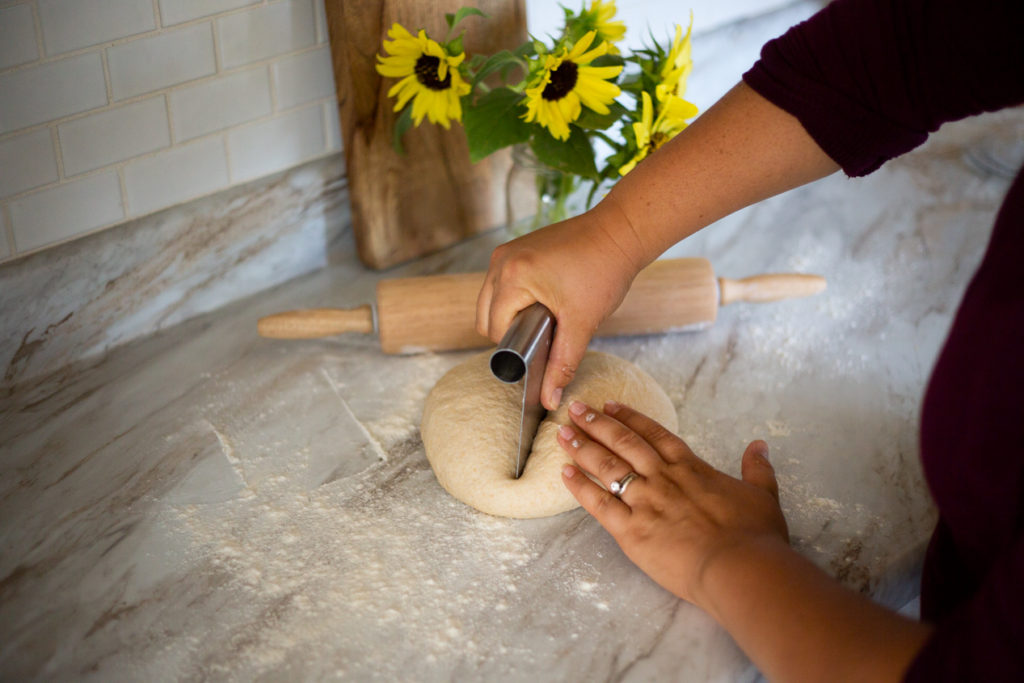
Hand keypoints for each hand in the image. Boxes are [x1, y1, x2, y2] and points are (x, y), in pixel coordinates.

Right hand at [476, 200, 647, 409]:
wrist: (620, 232)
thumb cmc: (604, 269)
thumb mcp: (582, 322)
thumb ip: (563, 362)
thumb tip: (549, 399)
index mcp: (512, 276)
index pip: (495, 328)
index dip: (516, 346)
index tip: (541, 347)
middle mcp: (501, 261)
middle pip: (485, 316)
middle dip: (510, 331)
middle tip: (545, 332)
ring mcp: (507, 252)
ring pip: (490, 300)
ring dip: (511, 315)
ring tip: (546, 316)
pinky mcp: (516, 249)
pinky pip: (502, 284)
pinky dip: (515, 298)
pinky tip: (544, 302)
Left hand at [557, 399, 787, 606]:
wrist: (740, 567)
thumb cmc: (754, 536)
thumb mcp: (763, 496)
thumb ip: (758, 468)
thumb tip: (760, 445)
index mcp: (690, 468)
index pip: (654, 434)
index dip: (630, 417)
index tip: (610, 405)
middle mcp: (663, 479)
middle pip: (623, 443)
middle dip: (596, 423)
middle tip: (575, 408)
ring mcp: (645, 502)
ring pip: (606, 467)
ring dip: (582, 447)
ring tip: (562, 433)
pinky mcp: (631, 530)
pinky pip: (598, 504)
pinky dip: (579, 487)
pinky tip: (564, 473)